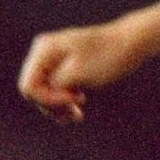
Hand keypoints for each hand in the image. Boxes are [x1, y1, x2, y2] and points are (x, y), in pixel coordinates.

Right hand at [17, 18, 149, 123]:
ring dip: (58, 107)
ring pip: (44, 92)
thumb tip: (37, 93)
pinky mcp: (63, 67)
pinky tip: (76, 110)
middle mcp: (43, 52)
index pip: (28, 87)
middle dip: (53, 105)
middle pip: (34, 91)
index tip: (73, 100)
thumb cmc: (107, 57)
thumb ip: (54, 85)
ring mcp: (52, 59)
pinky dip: (63, 101)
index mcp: (44, 50)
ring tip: (77, 115)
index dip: (47, 100)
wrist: (130, 43)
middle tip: (76, 112)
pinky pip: (55, 88)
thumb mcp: (78, 74)